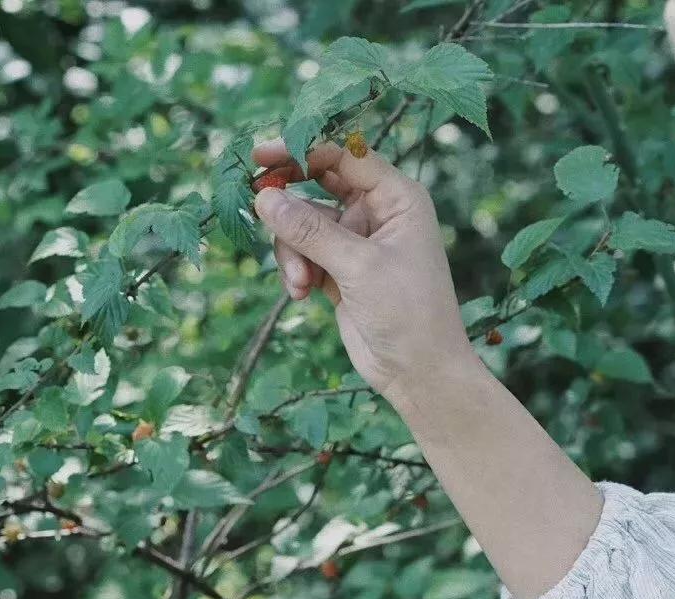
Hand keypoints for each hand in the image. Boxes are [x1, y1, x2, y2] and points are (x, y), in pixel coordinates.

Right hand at [252, 138, 475, 412]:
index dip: (302, 151)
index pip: (344, 156)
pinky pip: (303, 255)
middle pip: (319, 185)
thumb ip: (310, 231)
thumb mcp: (358, 266)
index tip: (261, 155)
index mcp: (397, 197)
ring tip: (299, 284)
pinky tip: (300, 294)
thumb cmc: (407, 313)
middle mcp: (377, 213)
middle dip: (289, 199)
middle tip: (255, 200)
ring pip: (303, 225)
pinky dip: (296, 271)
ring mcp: (356, 243)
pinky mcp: (340, 272)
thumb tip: (264, 197)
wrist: (418, 372)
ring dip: (292, 251)